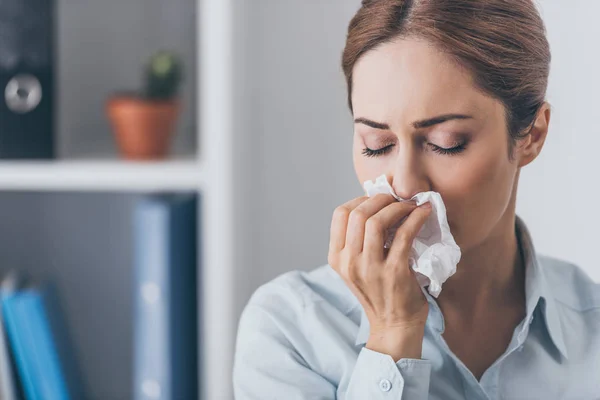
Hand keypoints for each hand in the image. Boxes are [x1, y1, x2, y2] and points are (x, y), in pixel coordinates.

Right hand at [328, 193, 431, 360]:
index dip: (359, 199)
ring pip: (377, 221)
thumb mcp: (356, 267)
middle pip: (358, 214)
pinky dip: (416, 218)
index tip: (376, 200)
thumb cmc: (378, 292)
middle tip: (395, 199)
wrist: (393, 324)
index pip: (340, 214)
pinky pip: (404, 234)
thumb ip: (357, 241)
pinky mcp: (394, 272)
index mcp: (337, 258)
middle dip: (380, 199)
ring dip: (397, 207)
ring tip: (409, 206)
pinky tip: (423, 213)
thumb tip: (374, 205)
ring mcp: (370, 268)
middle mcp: (349, 262)